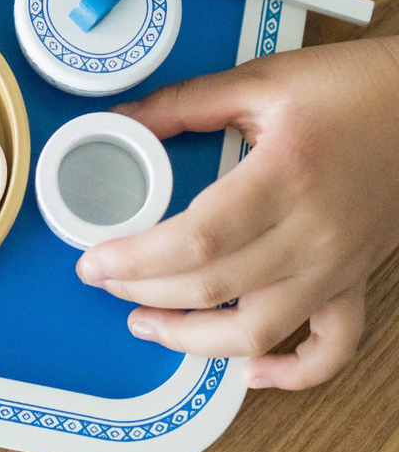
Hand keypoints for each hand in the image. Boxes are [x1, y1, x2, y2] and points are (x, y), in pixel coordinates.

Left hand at [75, 38, 398, 388]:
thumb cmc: (349, 88)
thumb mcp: (260, 79)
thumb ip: (186, 103)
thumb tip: (124, 119)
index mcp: (284, 177)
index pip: (198, 240)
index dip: (138, 260)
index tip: (94, 262)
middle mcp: (313, 234)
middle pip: (216, 288)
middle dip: (146, 293)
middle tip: (103, 280)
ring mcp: (339, 265)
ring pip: (261, 330)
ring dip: (196, 341)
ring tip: (146, 324)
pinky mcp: (357, 279)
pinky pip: (331, 348)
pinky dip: (291, 371)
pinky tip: (249, 369)